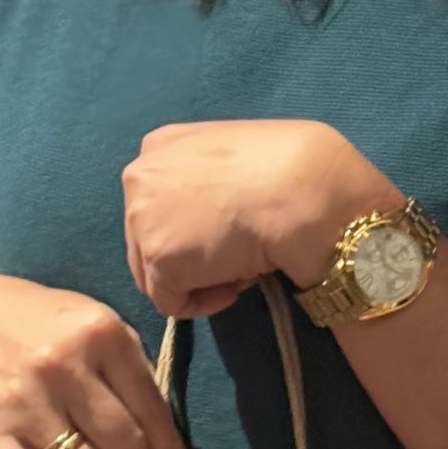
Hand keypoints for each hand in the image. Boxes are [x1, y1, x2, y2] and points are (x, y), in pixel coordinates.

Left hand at [122, 119, 389, 316]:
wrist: (307, 184)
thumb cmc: (295, 164)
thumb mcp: (241, 155)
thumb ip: (212, 178)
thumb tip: (220, 214)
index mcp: (161, 145)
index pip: (160, 201)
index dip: (192, 225)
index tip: (229, 232)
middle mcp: (139, 176)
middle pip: (150, 236)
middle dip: (190, 253)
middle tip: (236, 255)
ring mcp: (142, 217)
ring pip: (158, 269)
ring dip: (198, 276)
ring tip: (241, 267)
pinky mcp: (156, 257)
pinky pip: (171, 301)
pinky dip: (203, 302)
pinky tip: (236, 286)